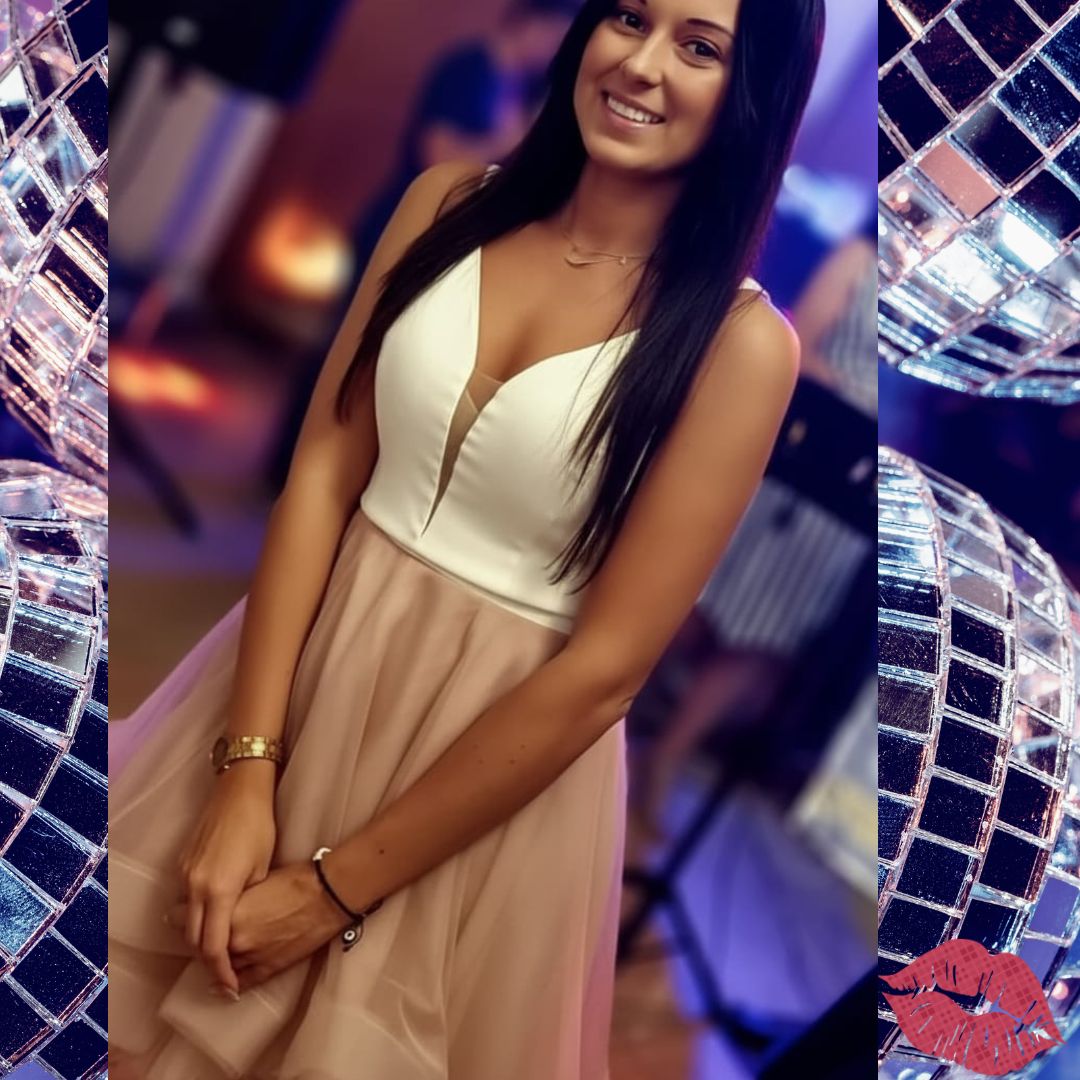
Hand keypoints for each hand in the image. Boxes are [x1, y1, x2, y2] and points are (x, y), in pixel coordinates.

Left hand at [169, 862, 347, 993]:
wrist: (328, 895)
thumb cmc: (296, 880)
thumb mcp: (255, 881)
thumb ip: (231, 897)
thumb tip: (215, 903)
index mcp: (227, 913)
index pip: (183, 919)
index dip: (179, 915)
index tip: (178, 913)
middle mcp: (233, 940)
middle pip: (199, 945)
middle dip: (198, 938)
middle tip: (197, 930)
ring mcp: (251, 958)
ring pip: (219, 965)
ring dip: (215, 960)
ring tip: (214, 953)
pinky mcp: (269, 969)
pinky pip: (241, 982)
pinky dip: (231, 983)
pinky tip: (225, 984)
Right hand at [174, 766, 276, 994]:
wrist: (239, 791)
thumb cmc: (259, 827)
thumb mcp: (262, 869)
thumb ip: (248, 901)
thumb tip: (240, 922)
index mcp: (219, 891)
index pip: (213, 947)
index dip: (221, 972)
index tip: (230, 987)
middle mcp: (195, 887)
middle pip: (193, 940)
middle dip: (207, 960)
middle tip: (224, 972)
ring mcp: (184, 875)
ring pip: (184, 921)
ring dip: (198, 938)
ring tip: (217, 948)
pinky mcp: (181, 863)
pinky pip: (183, 899)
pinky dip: (193, 915)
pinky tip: (208, 916)